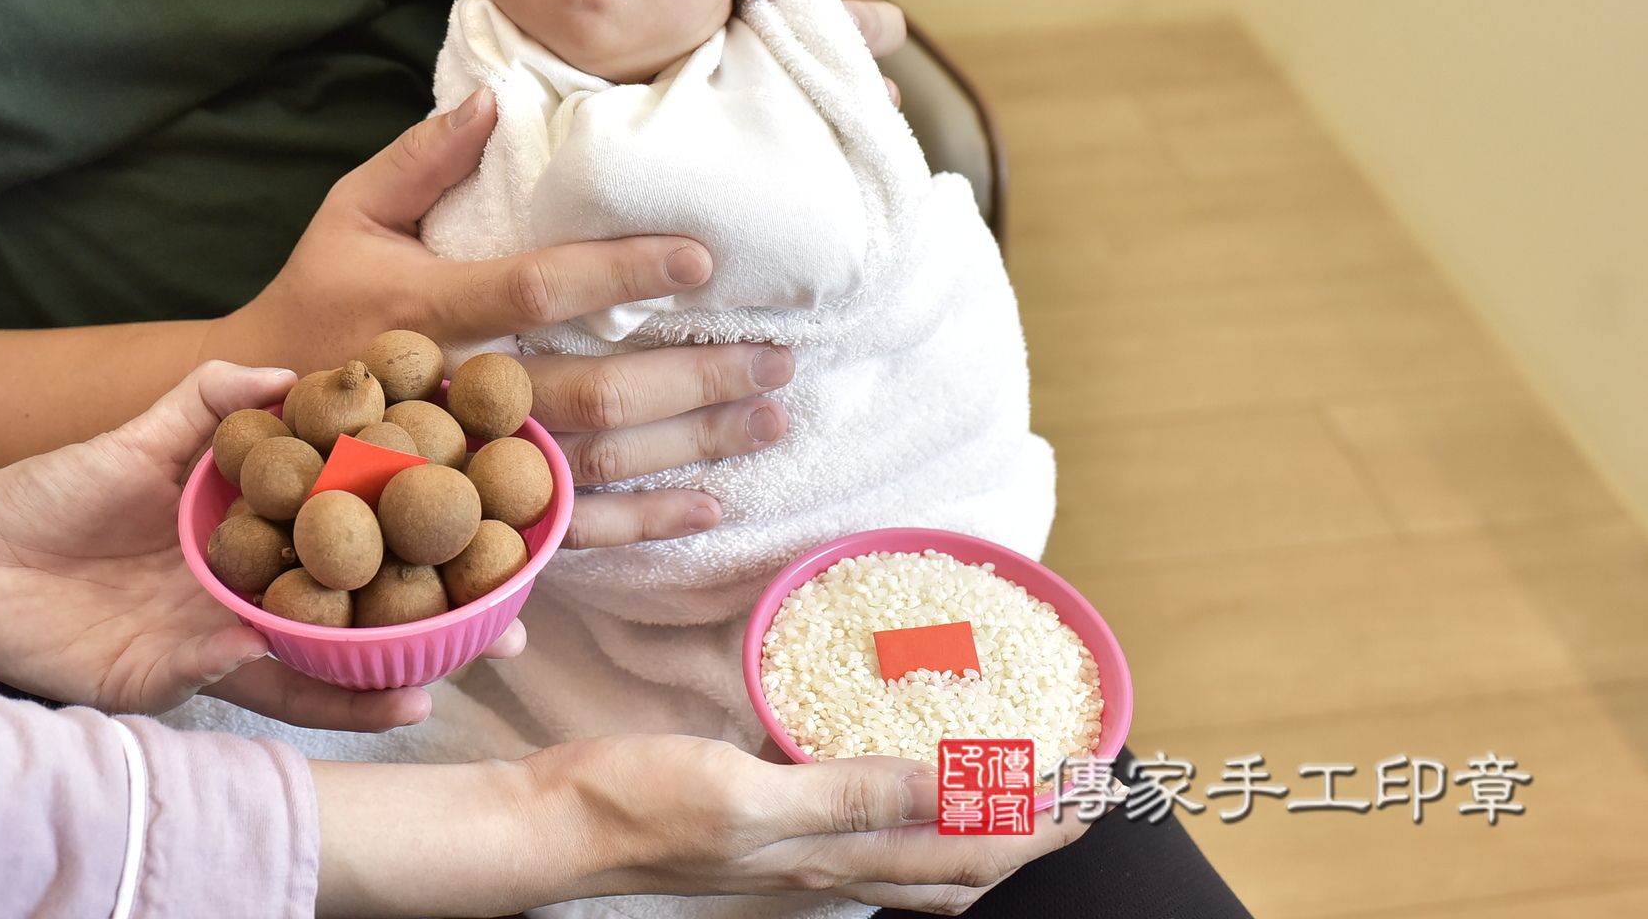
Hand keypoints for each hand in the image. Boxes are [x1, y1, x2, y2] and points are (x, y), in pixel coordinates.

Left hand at [0, 361, 519, 729]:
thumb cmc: (51, 487)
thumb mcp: (145, 431)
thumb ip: (215, 400)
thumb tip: (295, 369)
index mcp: (253, 525)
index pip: (350, 525)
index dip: (415, 523)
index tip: (488, 512)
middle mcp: (252, 585)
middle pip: (359, 600)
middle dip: (432, 610)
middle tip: (509, 616)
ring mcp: (223, 636)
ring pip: (328, 655)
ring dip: (396, 665)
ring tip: (462, 665)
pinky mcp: (186, 679)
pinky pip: (271, 688)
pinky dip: (330, 696)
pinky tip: (384, 697)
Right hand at [207, 93, 794, 545]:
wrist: (250, 420)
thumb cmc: (312, 299)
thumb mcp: (347, 213)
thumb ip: (420, 158)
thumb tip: (495, 98)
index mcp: (419, 308)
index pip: (537, 288)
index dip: (623, 274)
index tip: (702, 259)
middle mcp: (448, 393)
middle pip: (587, 394)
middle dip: (693, 378)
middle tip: (776, 357)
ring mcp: (459, 466)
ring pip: (591, 467)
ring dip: (690, 446)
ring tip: (769, 417)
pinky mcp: (464, 516)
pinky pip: (564, 533)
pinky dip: (640, 524)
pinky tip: (707, 505)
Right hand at [312, 735, 1091, 915]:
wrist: (557, 824)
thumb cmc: (639, 805)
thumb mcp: (747, 792)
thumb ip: (845, 793)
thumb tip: (941, 787)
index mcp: (831, 854)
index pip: (959, 847)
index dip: (1031, 826)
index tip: (1092, 798)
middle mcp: (824, 862)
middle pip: (950, 863)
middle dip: (1022, 840)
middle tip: (1082, 807)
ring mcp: (793, 850)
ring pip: (911, 857)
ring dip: (973, 837)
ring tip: (1018, 815)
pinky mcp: (763, 824)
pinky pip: (859, 828)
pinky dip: (903, 814)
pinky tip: (899, 795)